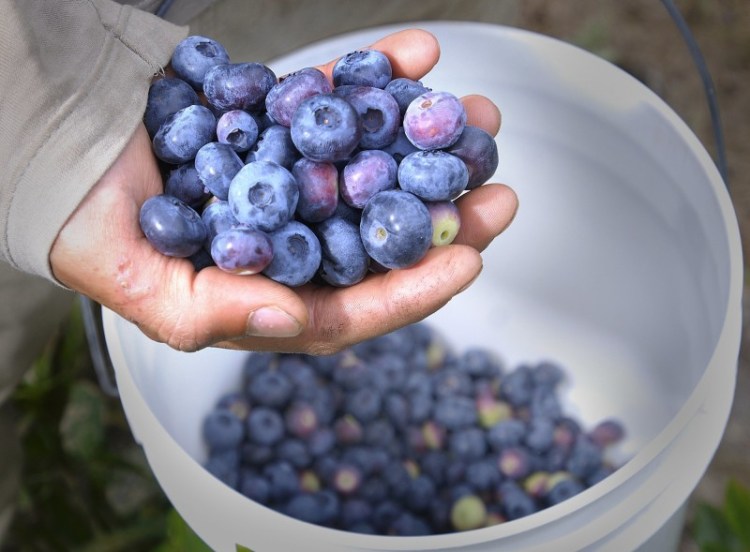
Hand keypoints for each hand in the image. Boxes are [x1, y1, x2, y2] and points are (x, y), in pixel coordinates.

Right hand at [50, 29, 517, 354]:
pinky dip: (375, 77)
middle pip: (378, 235)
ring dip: (427, 142)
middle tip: (496, 188)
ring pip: (372, 164)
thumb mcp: (137, 284)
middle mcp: (289, 238)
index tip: (465, 259)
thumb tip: (289, 320)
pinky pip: (336, 101)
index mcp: (265, 292)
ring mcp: (290, 176)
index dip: (412, 287)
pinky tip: (418, 55)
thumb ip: (209, 313)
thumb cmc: (85, 224)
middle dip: (440, 214)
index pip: (351, 304)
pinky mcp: (281, 123)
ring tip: (477, 116)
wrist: (54, 142)